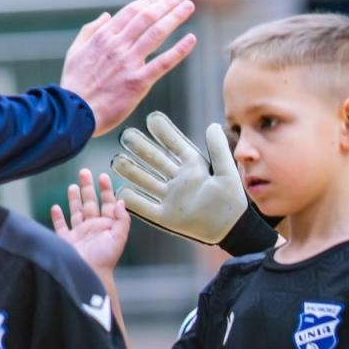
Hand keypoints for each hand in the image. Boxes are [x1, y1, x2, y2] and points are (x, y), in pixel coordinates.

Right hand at [50, 169, 129, 277]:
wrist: (87, 276)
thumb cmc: (104, 260)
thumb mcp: (118, 238)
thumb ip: (121, 220)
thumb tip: (122, 202)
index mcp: (107, 226)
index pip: (107, 203)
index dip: (105, 190)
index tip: (102, 176)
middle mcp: (93, 228)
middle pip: (90, 203)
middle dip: (88, 188)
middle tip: (84, 172)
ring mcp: (79, 234)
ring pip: (76, 211)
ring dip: (75, 199)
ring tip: (73, 185)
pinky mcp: (65, 241)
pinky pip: (60, 226)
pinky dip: (58, 217)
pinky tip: (55, 207)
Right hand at [60, 0, 196, 136]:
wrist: (74, 112)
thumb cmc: (75, 84)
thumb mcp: (75, 51)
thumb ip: (90, 31)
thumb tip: (105, 15)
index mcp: (103, 37)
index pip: (130, 12)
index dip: (149, 2)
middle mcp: (117, 46)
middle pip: (146, 18)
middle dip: (166, 5)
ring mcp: (129, 63)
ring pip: (156, 33)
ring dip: (175, 17)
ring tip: (189, 7)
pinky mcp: (138, 82)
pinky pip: (163, 62)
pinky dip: (179, 49)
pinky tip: (191, 39)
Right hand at [113, 112, 256, 245]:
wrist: (232, 229)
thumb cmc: (233, 201)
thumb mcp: (227, 172)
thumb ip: (219, 149)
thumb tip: (213, 125)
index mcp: (193, 168)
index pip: (175, 145)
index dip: (164, 132)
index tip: (152, 118)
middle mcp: (178, 180)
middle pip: (155, 160)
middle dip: (141, 148)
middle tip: (126, 135)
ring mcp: (171, 198)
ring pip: (145, 180)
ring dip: (131, 171)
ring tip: (116, 159)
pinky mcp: (166, 216)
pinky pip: (145, 207)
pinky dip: (133, 200)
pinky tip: (121, 191)